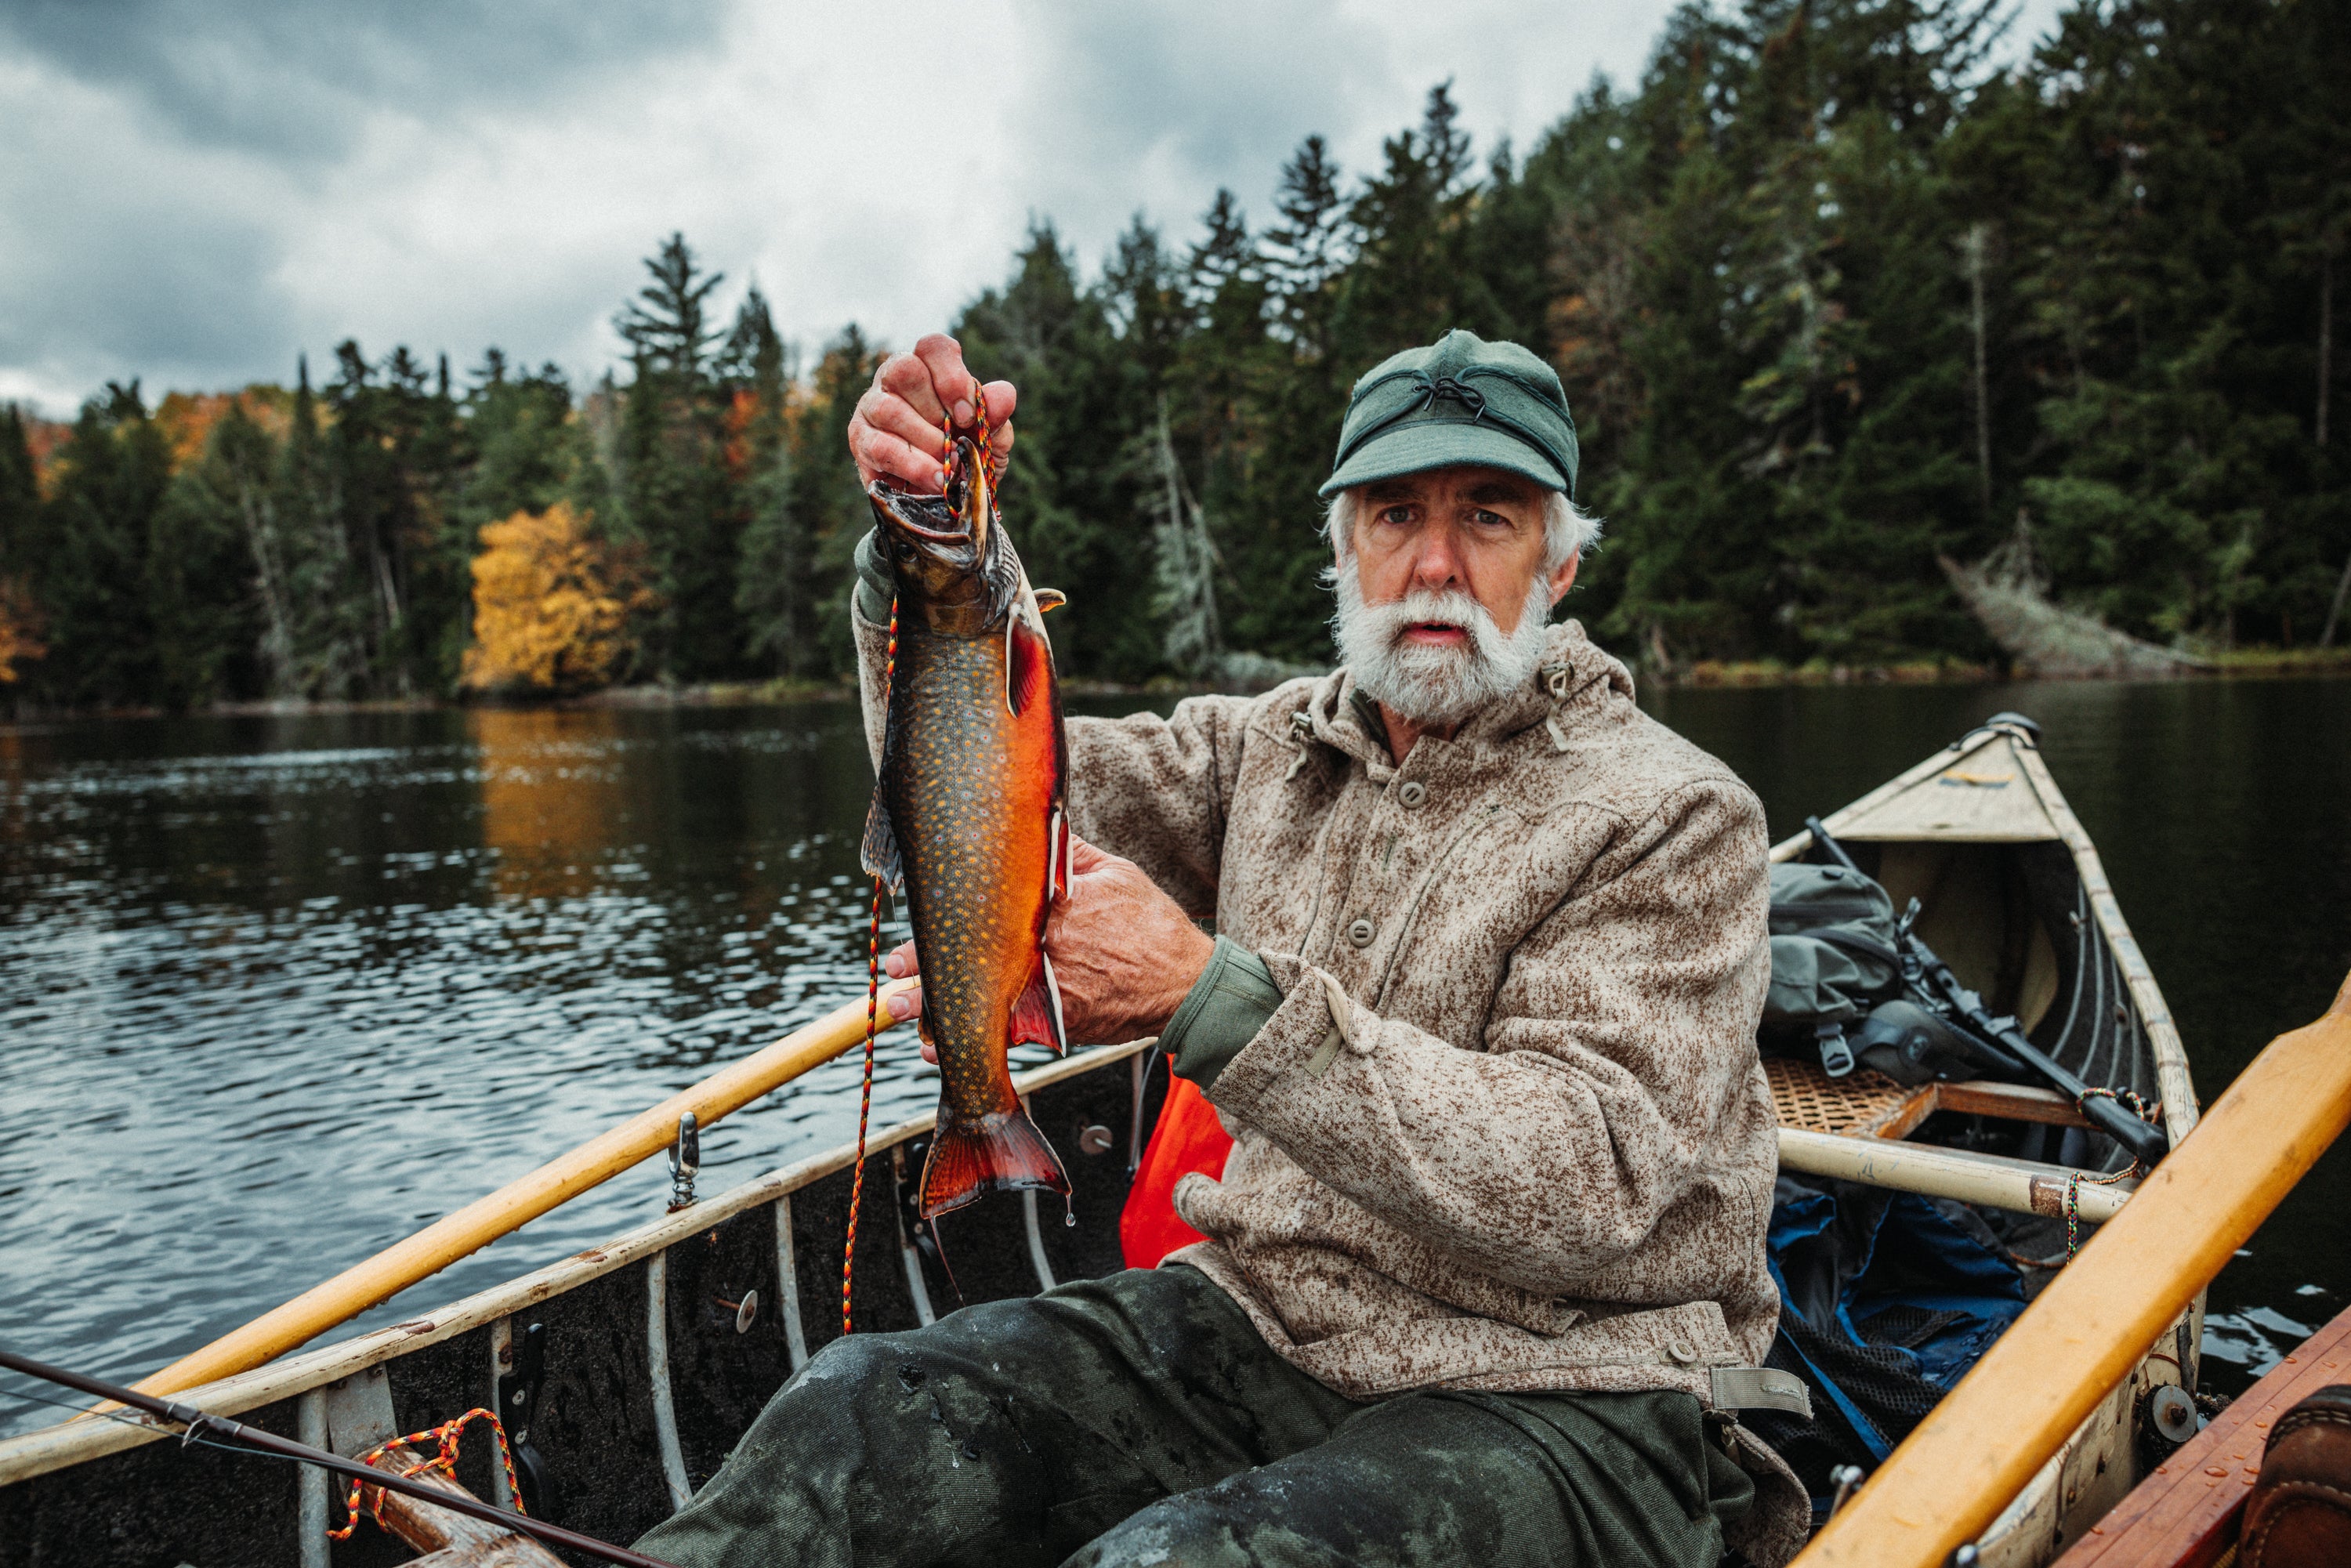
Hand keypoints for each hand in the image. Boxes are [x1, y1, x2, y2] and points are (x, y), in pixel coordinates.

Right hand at [848, 333, 1017, 493]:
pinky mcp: (860, 440)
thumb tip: (1004, 394)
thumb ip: (994, 415)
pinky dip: (911, 466)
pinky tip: (935, 480)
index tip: (968, 415)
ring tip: (949, 468)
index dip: (951, 377)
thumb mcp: (991, 437)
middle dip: (935, 411)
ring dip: (925, 442)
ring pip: (888, 409)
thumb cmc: (966, 454)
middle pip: (902, 370)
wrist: (948, 496)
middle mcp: (894, 379)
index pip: (933, 347)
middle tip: (954, 443)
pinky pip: (878, 447)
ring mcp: (872, 407)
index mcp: (928, 367)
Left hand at [879, 836, 1215, 1061]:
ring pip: (978, 999)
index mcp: (1052, 905)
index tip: (918, 915)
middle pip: (971, 956)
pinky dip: (969, 1043)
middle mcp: (1042, 949)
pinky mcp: (1054, 1024)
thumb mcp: (1115, 873)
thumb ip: (1069, 853)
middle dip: (925, 963)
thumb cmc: (1153, 927)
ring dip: (933, 1008)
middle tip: (893, 969)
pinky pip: (1001, 1035)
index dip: (945, 916)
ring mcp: (1045, 990)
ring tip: (898, 1009)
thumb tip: (1036, 827)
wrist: (1186, 985)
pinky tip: (937, 1049)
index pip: (985, 907)